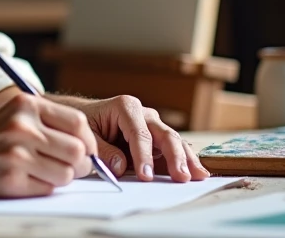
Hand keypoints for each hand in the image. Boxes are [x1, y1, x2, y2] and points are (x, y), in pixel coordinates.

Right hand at [0, 93, 96, 196]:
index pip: (78, 122)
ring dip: (60, 178)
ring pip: (67, 173)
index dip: (87, 140)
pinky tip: (24, 180)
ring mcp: (16, 153)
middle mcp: (22, 126)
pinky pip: (47, 189)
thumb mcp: (13, 115)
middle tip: (68, 167)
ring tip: (41, 172)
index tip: (83, 150)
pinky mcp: (11, 179)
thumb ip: (46, 123)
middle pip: (78, 150)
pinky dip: (42, 188)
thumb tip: (88, 146)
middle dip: (79, 164)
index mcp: (26, 104)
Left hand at [71, 95, 208, 182]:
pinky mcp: (158, 138)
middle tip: (181, 177)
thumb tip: (121, 166)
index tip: (145, 176)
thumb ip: (103, 150)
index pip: (139, 134)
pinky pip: (174, 149)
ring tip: (197, 176)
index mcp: (126, 107)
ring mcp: (154, 125)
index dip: (144, 156)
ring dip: (187, 159)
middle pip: (164, 134)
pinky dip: (185, 160)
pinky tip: (197, 172)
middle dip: (174, 157)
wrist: (87, 116)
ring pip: (175, 141)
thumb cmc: (87, 124)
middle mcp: (144, 113)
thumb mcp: (88, 135)